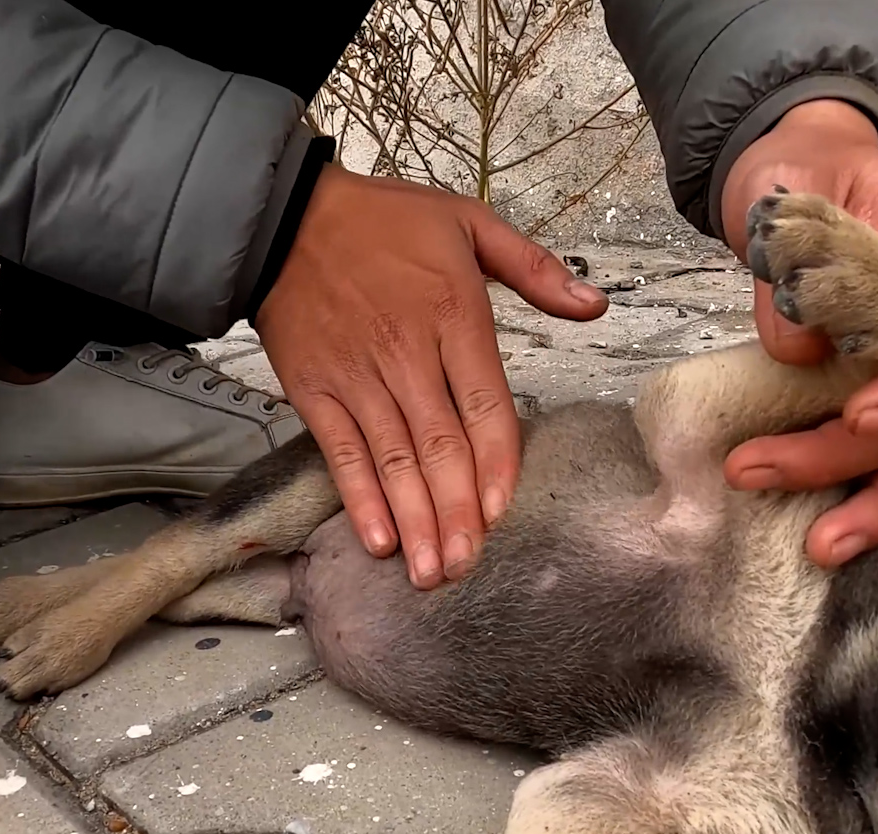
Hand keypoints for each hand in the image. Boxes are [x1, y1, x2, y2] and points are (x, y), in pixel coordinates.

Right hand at [256, 165, 607, 588]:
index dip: (496, 464)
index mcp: (453, 315)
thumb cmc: (382, 221)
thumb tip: (595, 306)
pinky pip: (341, 453)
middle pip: (439, 446)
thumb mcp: (468, 222)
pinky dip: (359, 498)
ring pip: (393, 460)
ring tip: (430, 572)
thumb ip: (535, 269)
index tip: (502, 512)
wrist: (283, 217)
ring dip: (414, 520)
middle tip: (467, 567)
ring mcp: (357, 377)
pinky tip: (379, 538)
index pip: (484, 405)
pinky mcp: (315, 391)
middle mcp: (406, 354)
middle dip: (456, 513)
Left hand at [719, 100, 877, 566]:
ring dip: (867, 501)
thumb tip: (796, 348)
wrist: (793, 167)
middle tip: (758, 468)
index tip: (861, 413)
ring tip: (810, 545)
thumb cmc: (803, 165)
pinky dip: (854, 495)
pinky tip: (809, 532)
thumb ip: (791, 260)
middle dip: (855, 455)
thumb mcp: (785, 187)